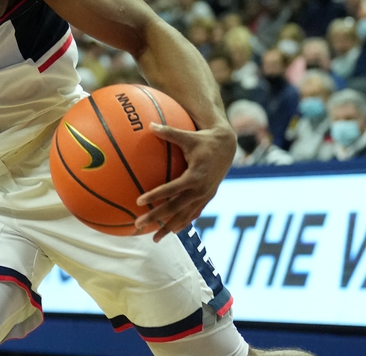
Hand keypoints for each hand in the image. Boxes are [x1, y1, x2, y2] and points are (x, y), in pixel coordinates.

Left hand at [134, 122, 234, 241]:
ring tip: (153, 239)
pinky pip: (193, 214)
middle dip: (157, 218)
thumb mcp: (187, 135)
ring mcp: (205, 196)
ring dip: (168, 227)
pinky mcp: (207, 198)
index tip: (138, 201)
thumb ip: (168, 132)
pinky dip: (182, 223)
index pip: (172, 189)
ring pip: (185, 216)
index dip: (156, 195)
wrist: (227, 147)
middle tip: (138, 224)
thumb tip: (149, 125)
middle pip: (175, 208)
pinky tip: (170, 231)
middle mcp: (201, 190)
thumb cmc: (203, 139)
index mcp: (195, 176)